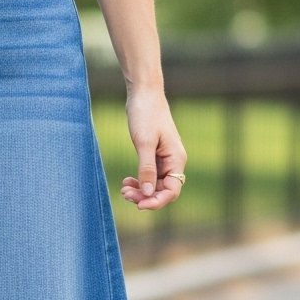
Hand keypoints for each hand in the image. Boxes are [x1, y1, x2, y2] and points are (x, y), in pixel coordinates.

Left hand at [120, 85, 186, 210]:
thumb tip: (148, 193)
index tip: (138, 204)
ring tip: (124, 189)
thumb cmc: (146, 114)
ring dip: (140, 190)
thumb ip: (146, 168)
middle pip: (162, 190)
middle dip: (145, 196)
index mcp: (176, 159)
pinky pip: (149, 176)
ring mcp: (164, 159)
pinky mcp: (155, 155)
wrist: (144, 94)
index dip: (156, 201)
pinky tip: (127, 181)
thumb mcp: (144, 143)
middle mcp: (173, 162)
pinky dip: (139, 181)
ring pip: (155, 185)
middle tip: (124, 194)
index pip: (172, 191)